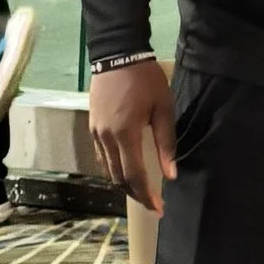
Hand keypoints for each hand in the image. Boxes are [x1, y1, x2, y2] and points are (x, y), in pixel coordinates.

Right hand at [89, 58, 176, 206]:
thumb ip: (166, 143)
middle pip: (118, 178)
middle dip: (135, 194)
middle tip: (152, 204)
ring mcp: (96, 132)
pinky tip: (125, 169)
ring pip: (107, 169)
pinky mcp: (92, 126)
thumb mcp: (163, 108)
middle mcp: (106, 138)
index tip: (158, 209)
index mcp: (125, 134)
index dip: (146, 195)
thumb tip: (171, 175)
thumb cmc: (146, 80)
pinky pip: (102, 156)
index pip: (134, 176)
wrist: (118, 54)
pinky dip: (113, 168)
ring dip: (123, 183)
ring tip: (141, 190)